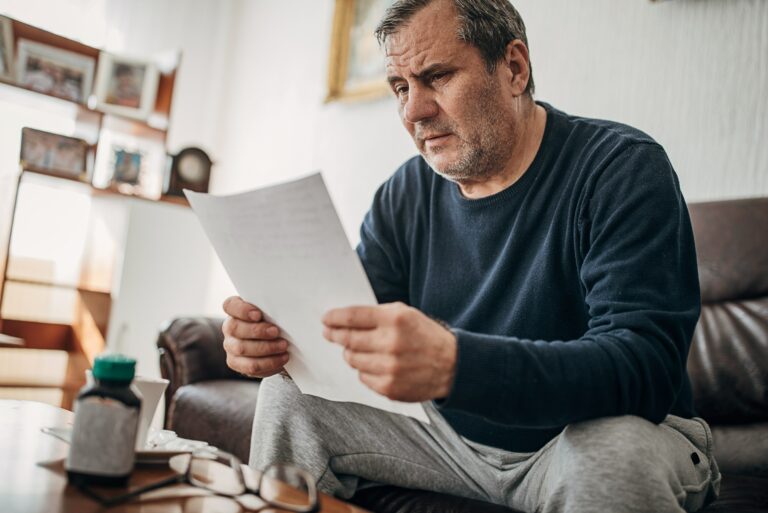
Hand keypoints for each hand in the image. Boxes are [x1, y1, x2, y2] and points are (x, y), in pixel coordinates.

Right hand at [221, 296, 288, 377]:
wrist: (276, 343)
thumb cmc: (274, 322)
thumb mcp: (273, 312)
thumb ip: (273, 308)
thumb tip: (288, 307)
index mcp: (234, 309)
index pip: (230, 305)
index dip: (242, 310)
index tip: (258, 314)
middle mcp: (229, 327)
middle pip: (235, 328)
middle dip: (258, 331)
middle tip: (276, 332)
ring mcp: (230, 346)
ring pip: (242, 348)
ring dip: (266, 348)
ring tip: (283, 346)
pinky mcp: (236, 363)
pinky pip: (250, 366)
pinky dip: (269, 363)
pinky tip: (282, 358)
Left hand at [322, 302, 456, 401]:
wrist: (453, 365)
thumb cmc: (425, 336)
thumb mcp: (406, 314)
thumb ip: (377, 315)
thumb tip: (344, 319)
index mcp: (395, 320)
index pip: (353, 317)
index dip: (335, 318)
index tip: (325, 319)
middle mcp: (391, 343)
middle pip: (348, 340)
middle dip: (335, 335)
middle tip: (329, 334)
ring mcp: (390, 368)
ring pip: (352, 360)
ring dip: (350, 354)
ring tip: (356, 350)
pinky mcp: (389, 388)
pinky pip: (362, 377)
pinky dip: (364, 370)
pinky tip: (374, 364)